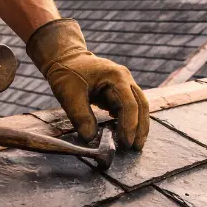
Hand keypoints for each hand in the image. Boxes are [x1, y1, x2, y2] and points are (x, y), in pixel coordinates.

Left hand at [26, 19, 148, 149]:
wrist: (66, 57)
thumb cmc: (67, 73)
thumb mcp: (69, 94)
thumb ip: (80, 116)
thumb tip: (90, 138)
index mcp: (116, 76)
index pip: (129, 104)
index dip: (129, 125)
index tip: (125, 143)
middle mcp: (125, 78)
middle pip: (141, 105)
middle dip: (140, 128)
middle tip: (136, 148)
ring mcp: (125, 83)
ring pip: (139, 106)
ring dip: (139, 125)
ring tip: (135, 144)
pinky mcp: (120, 90)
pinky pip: (131, 106)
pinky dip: (131, 120)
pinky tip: (127, 134)